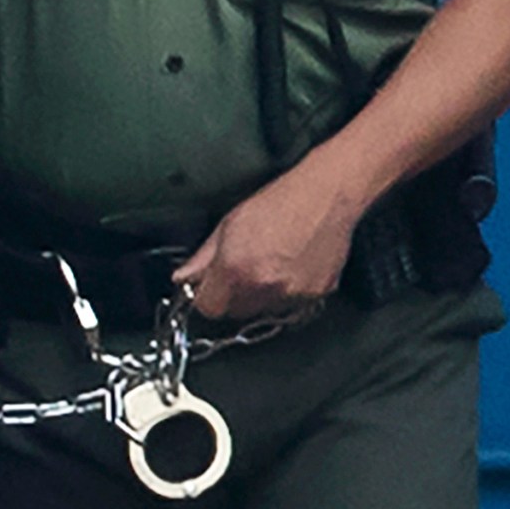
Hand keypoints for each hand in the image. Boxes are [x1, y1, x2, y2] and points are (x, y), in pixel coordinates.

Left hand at [173, 162, 367, 319]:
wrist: (325, 196)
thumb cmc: (279, 202)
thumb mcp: (229, 224)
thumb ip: (203, 257)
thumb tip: (184, 277)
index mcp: (236, 269)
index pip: (209, 308)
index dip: (207, 298)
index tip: (210, 288)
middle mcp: (264, 286)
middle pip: (237, 312)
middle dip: (234, 296)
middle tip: (242, 269)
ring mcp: (294, 294)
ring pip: (266, 311)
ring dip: (262, 296)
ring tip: (270, 263)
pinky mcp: (318, 295)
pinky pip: (294, 306)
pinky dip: (289, 293)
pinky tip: (291, 266)